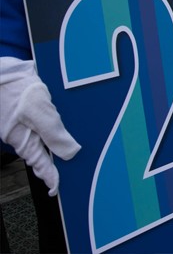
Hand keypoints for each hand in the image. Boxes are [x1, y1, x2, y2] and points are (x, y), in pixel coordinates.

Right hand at [0, 58, 79, 195]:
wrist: (4, 71)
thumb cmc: (15, 90)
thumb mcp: (38, 111)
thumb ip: (53, 132)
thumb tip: (70, 153)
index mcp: (26, 141)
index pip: (42, 165)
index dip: (51, 177)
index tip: (58, 189)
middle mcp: (26, 136)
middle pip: (45, 154)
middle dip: (58, 163)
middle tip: (74, 171)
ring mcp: (27, 125)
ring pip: (46, 140)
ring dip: (59, 145)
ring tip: (76, 154)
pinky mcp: (31, 113)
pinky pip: (46, 125)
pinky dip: (56, 129)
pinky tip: (69, 128)